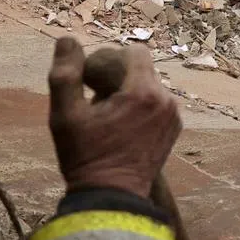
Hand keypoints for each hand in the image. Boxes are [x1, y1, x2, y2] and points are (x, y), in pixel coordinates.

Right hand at [48, 38, 180, 199]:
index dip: (108, 59)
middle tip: (91, 96)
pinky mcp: (174, 129)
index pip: (134, 52)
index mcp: (144, 92)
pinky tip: (119, 125)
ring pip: (149, 85)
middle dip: (115, 75)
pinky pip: (156, 103)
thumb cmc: (85, 157)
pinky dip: (139, 106)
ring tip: (103, 114)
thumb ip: (66, 75)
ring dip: (126, 90)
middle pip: (141, 68)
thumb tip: (67, 40)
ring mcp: (173, 116)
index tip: (90, 78)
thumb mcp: (65, 116)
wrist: (110, 199)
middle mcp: (166, 100)